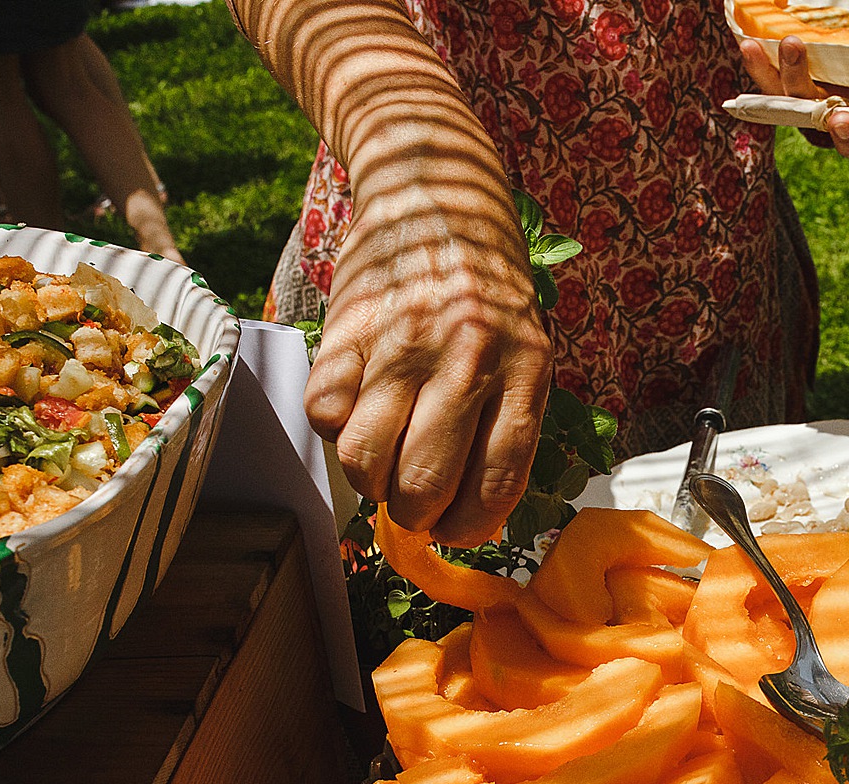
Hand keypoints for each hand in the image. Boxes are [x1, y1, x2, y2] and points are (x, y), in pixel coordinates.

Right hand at [306, 180, 553, 546]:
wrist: (437, 191)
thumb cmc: (487, 292)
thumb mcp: (524, 350)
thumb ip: (505, 425)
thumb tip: (466, 516)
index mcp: (525, 371)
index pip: (495, 486)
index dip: (467, 527)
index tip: (453, 527)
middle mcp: (468, 357)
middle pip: (422, 486)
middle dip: (412, 515)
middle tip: (410, 502)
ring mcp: (403, 341)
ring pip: (364, 461)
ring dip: (368, 479)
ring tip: (383, 456)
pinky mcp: (347, 327)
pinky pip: (323, 416)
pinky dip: (334, 427)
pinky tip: (356, 405)